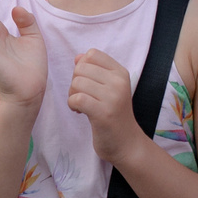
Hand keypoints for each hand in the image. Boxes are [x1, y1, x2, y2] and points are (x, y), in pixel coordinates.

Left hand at [68, 48, 142, 162]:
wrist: (126, 143)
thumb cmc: (113, 114)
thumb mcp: (108, 88)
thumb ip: (94, 70)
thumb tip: (78, 57)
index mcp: (120, 72)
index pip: (92, 54)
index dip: (82, 67)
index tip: (87, 83)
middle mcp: (119, 82)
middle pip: (81, 68)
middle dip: (75, 82)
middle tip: (83, 97)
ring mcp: (112, 97)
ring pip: (77, 83)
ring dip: (72, 95)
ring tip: (82, 106)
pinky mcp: (103, 113)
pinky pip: (76, 99)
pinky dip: (72, 105)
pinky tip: (80, 112)